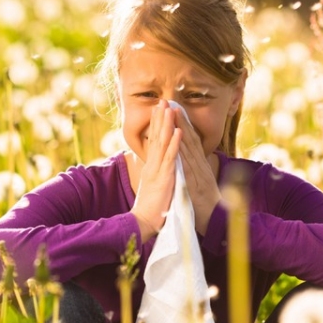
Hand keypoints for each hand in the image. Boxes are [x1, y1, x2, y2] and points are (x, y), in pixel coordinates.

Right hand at [131, 101, 182, 241]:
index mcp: (151, 166)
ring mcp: (158, 170)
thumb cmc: (150, 207)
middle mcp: (152, 165)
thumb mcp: (153, 186)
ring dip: (167, 125)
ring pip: (163, 143)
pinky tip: (178, 131)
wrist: (143, 222)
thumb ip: (154, 174)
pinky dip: (175, 143)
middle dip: (159, 118)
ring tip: (170, 109)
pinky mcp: (164, 177)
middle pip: (156, 137)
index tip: (159, 110)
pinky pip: (171, 158)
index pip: (153, 141)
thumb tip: (156, 165)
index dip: (156, 125)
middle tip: (162, 101)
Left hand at [174, 110, 221, 234]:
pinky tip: (178, 139)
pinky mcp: (195, 183)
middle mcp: (200, 166)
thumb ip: (195, 172)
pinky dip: (183, 151)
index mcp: (199, 166)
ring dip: (181, 129)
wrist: (216, 223)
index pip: (190, 141)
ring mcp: (199, 173)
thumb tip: (190, 162)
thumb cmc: (206, 205)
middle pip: (189, 139)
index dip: (183, 124)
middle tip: (171, 102)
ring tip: (173, 113)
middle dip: (180, 120)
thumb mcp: (199, 184)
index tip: (174, 109)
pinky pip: (188, 165)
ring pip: (189, 147)